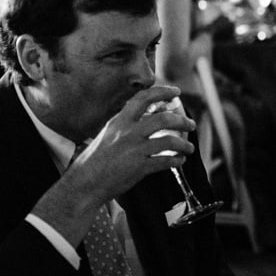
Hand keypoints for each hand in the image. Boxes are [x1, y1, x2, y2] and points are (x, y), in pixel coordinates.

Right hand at [65, 85, 195, 205]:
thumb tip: (143, 118)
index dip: (162, 92)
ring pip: (169, 141)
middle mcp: (128, 132)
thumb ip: (124, 125)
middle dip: (182, 121)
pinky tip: (179, 161)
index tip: (176, 92)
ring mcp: (134, 150)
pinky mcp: (139, 168)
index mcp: (119, 121)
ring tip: (189, 148)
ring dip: (184, 144)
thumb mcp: (107, 134)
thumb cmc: (94, 160)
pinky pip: (165, 161)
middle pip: (163, 119)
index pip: (143, 98)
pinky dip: (176, 160)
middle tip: (190, 125)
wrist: (85, 183)